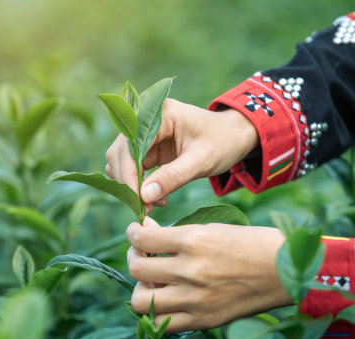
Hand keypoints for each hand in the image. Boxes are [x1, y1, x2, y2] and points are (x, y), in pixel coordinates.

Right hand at [105, 99, 257, 212]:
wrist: (235, 137)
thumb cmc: (223, 142)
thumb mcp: (202, 160)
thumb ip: (173, 177)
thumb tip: (143, 197)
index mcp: (159, 113)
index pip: (131, 145)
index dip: (129, 174)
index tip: (137, 201)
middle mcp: (146, 119)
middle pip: (120, 153)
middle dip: (129, 182)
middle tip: (145, 208)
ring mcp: (145, 134)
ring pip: (122, 162)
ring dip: (133, 185)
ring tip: (156, 203)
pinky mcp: (148, 148)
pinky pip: (133, 169)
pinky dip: (140, 185)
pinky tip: (159, 197)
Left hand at [126, 217, 291, 332]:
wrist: (287, 271)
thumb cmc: (252, 243)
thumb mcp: (213, 228)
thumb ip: (177, 234)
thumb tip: (145, 232)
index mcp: (194, 240)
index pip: (141, 239)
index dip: (133, 233)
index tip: (137, 232)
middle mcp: (191, 270)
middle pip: (136, 268)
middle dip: (134, 258)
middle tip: (143, 255)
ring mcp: (196, 299)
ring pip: (141, 301)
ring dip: (141, 288)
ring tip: (153, 280)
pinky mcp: (204, 320)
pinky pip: (163, 323)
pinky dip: (158, 311)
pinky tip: (167, 299)